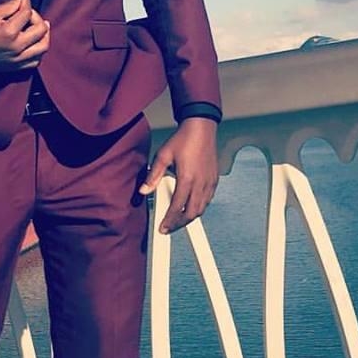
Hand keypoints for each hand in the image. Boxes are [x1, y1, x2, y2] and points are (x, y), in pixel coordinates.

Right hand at [0, 0, 49, 71]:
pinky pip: (35, 61)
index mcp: (9, 33)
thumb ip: (8, 6)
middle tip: (29, 13)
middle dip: (37, 17)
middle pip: (41, 30)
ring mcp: (17, 60)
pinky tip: (34, 43)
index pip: (27, 14)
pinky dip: (38, 51)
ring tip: (40, 27)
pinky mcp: (15, 67)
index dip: (26, 2)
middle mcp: (17, 48)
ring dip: (44, 35)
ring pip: (43, 47)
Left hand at [139, 117, 217, 233]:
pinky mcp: (214, 180)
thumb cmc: (183, 140)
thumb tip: (143, 191)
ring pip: (202, 209)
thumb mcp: (162, 156)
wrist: (201, 128)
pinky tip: (190, 207)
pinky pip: (208, 200)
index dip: (169, 221)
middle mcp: (201, 183)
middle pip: (192, 213)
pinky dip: (199, 208)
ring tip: (177, 220)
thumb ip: (153, 176)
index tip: (163, 228)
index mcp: (187, 179)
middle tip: (169, 228)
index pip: (177, 207)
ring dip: (190, 217)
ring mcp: (210, 182)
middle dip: (180, 224)